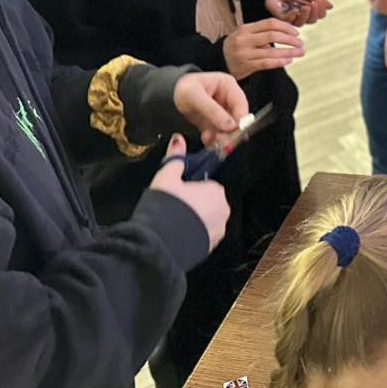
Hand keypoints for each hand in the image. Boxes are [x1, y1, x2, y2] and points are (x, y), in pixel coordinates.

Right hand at [148, 134, 230, 251]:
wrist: (162, 242)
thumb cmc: (167, 205)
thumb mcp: (167, 177)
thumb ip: (175, 158)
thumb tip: (178, 139)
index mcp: (216, 190)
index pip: (205, 185)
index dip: (189, 188)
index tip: (176, 193)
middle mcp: (223, 210)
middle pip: (207, 203)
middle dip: (192, 205)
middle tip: (172, 207)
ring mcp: (219, 230)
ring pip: (206, 221)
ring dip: (193, 220)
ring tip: (172, 221)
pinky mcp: (211, 247)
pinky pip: (202, 236)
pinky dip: (193, 235)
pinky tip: (177, 235)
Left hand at [172, 72, 249, 145]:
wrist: (165, 97)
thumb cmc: (181, 89)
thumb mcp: (195, 96)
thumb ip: (213, 110)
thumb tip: (231, 125)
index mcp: (227, 85)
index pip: (241, 103)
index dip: (241, 117)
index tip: (236, 130)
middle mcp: (227, 99)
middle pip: (237, 117)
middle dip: (231, 130)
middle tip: (224, 140)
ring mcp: (221, 112)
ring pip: (229, 128)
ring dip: (222, 136)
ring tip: (212, 140)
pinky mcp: (214, 123)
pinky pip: (219, 133)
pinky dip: (214, 139)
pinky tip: (207, 140)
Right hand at [223, 18, 304, 79]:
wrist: (217, 61)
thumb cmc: (234, 47)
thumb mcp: (244, 34)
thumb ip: (261, 33)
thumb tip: (285, 35)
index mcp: (246, 28)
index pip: (270, 23)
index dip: (286, 27)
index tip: (296, 32)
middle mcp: (244, 39)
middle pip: (273, 35)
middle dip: (290, 39)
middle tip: (300, 43)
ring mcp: (245, 53)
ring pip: (272, 51)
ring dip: (289, 52)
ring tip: (299, 52)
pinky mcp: (246, 66)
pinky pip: (267, 63)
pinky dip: (280, 62)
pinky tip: (288, 60)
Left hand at [266, 0, 332, 26]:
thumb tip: (331, 7)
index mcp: (311, 9)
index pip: (320, 14)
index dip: (321, 9)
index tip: (319, 0)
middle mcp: (302, 15)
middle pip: (313, 20)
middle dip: (315, 12)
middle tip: (314, 3)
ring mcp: (293, 18)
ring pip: (302, 23)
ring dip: (306, 15)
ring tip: (306, 7)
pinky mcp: (283, 18)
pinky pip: (290, 21)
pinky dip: (294, 16)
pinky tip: (295, 9)